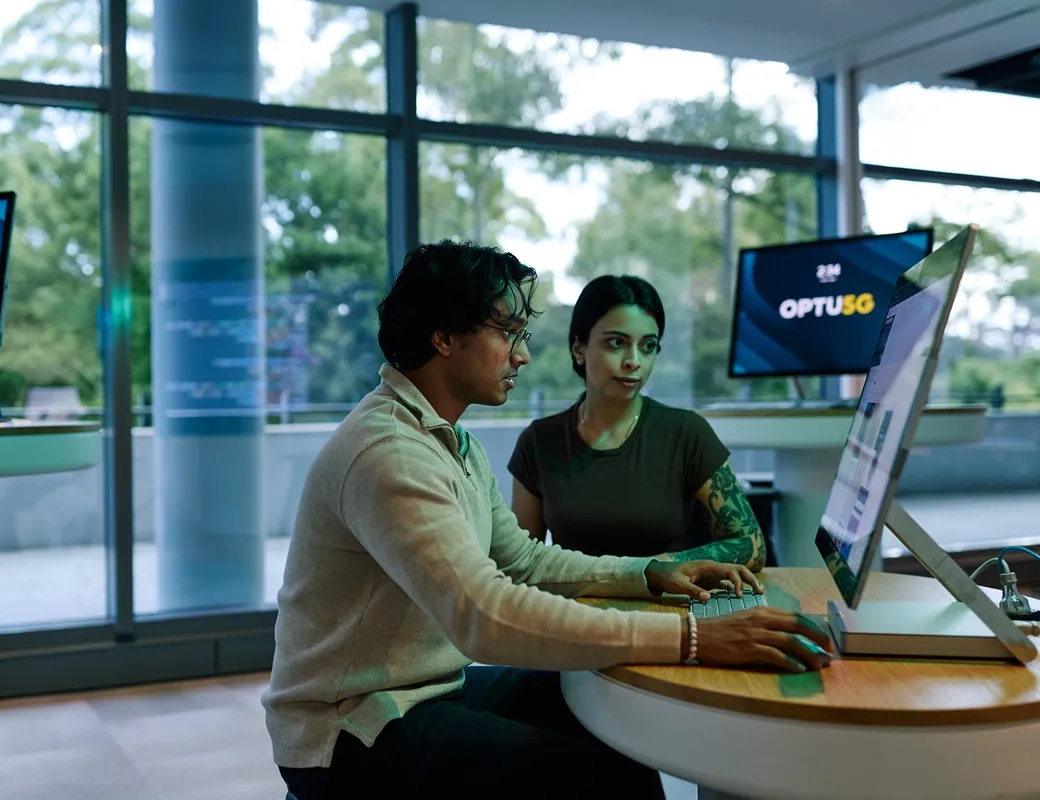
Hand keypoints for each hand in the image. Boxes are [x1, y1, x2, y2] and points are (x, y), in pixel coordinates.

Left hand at [645, 559, 761, 601]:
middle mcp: (713, 568)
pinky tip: (743, 598)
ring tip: (758, 593)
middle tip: (760, 591)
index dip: (738, 582)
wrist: (659, 574)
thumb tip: (709, 598)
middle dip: (750, 579)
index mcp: (708, 566)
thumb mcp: (678, 585)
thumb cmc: (668, 577)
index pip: (730, 571)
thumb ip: (693, 591)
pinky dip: (737, 589)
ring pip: (735, 575)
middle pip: (738, 569)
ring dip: (747, 582)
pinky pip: (727, 584)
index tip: (739, 596)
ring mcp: (713, 575)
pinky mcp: (711, 582)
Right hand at [696, 607, 834, 672]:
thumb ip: (764, 624)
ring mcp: (755, 634)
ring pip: (790, 641)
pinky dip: (790, 663)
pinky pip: (775, 655)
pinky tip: (799, 669)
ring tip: (820, 663)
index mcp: (761, 611)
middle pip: (797, 625)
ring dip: (808, 653)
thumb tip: (787, 634)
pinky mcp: (748, 648)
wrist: (697, 635)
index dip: (813, 627)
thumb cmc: (721, 630)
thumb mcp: (745, 620)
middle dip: (817, 638)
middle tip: (829, 650)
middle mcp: (761, 619)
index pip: (794, 616)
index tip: (823, 638)